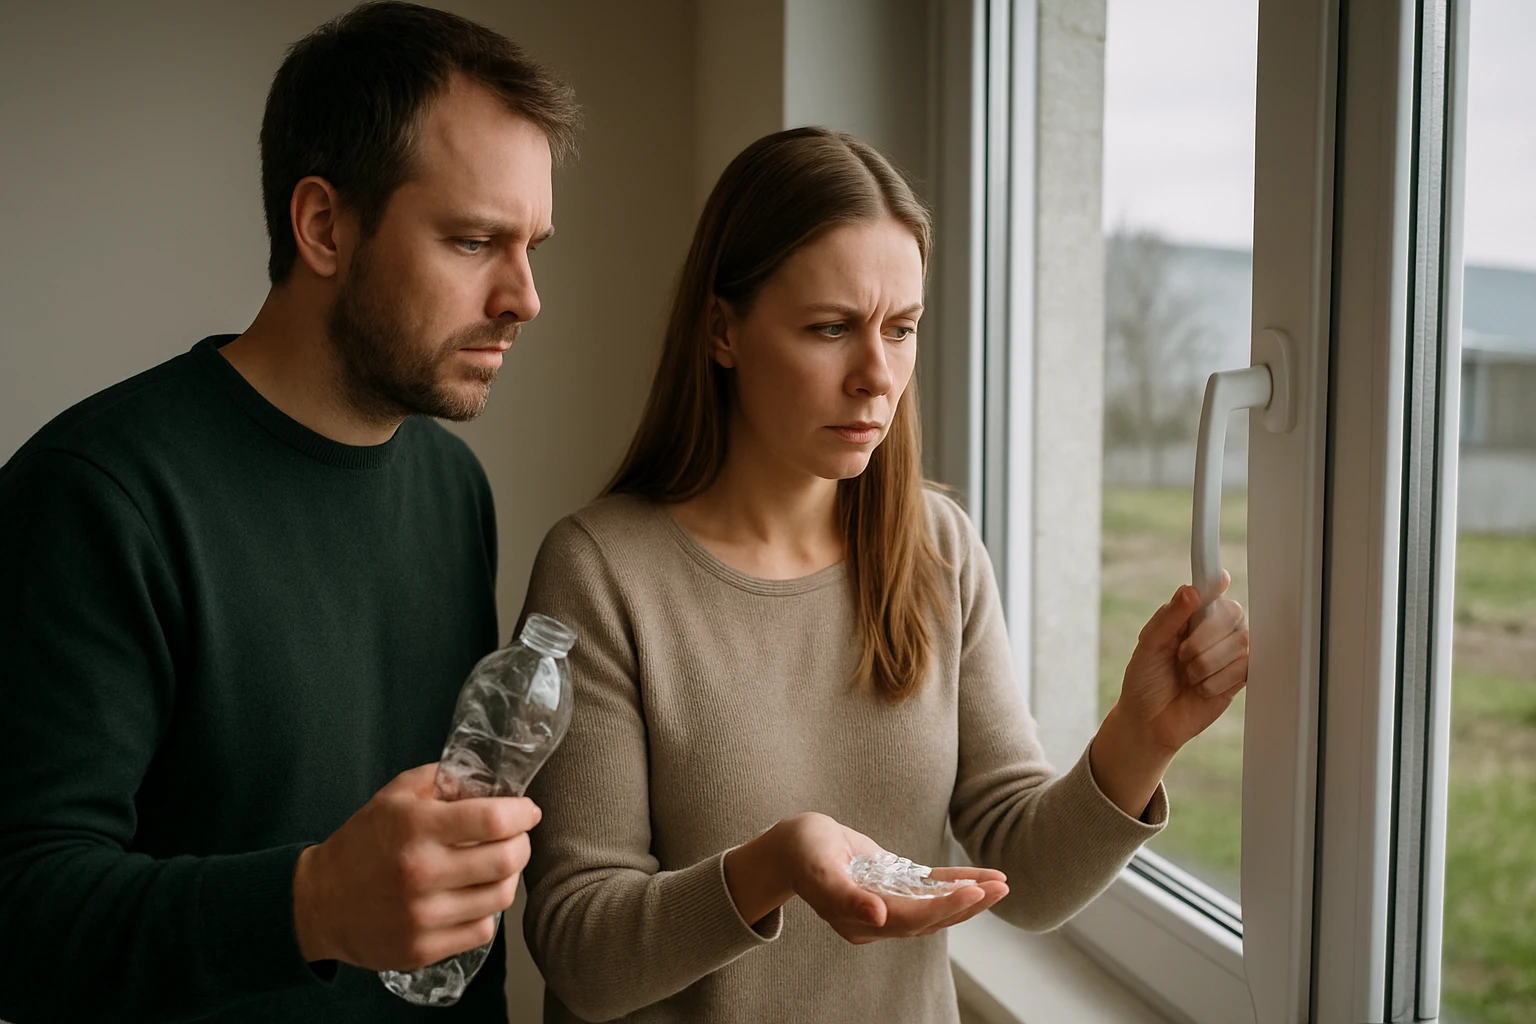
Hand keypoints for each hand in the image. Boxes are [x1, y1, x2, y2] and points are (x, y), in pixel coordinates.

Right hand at [292, 763, 540, 970]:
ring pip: (501, 897)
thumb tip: (490, 780)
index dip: (522, 813)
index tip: (527, 811)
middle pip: (507, 860)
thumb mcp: (395, 795)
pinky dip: (486, 912)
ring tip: (496, 867)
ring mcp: (422, 916)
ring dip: (508, 878)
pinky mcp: (422, 949)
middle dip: (522, 844)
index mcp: (416, 828)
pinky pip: (482, 931)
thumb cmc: (362, 843)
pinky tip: (473, 897)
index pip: (494, 820)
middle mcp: (421, 873)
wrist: (319, 902)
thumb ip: (442, 779)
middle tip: (516, 838)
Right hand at [725, 813, 1008, 944]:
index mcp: (859, 921)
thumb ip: (845, 896)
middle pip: (930, 917)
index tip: (973, 892)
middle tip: (1001, 887)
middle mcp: (878, 920)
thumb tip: (878, 918)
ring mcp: (887, 905)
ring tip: (1001, 884)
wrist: (792, 845)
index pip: (910, 919)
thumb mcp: (818, 868)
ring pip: (935, 906)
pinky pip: (928, 890)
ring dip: (969, 898)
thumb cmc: (802, 852)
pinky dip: (954, 884)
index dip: (943, 907)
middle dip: (968, 904)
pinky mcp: (893, 888)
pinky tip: (980, 877)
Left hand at [1118, 572, 1249, 751]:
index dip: (1217, 584)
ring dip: (1206, 663)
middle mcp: (1214, 629)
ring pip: (1239, 642)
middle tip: (1181, 656)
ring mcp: (1228, 653)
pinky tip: (1201, 689)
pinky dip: (1216, 681)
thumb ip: (1170, 617)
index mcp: (1190, 615)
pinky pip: (1244, 668)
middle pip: (1232, 613)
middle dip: (1202, 638)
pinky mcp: (1239, 678)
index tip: (1220, 580)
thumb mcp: (1149, 646)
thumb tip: (1192, 590)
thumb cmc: (1145, 679)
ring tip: (1188, 676)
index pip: (1212, 590)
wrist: (1148, 721)